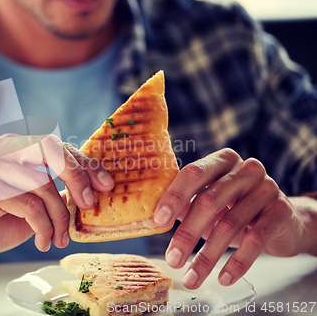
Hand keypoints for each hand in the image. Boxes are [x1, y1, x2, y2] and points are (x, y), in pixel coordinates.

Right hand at [0, 134, 113, 268]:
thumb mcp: (29, 205)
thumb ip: (53, 193)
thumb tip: (89, 192)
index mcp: (11, 147)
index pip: (55, 146)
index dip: (84, 164)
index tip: (105, 185)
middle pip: (51, 151)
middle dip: (78, 178)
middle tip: (88, 205)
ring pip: (43, 184)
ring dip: (58, 216)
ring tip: (59, 238)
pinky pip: (29, 205)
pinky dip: (42, 226)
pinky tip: (42, 240)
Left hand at [154, 148, 316, 288]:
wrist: (285, 221)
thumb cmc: (237, 209)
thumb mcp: (211, 203)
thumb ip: (186, 205)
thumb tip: (155, 219)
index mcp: (223, 161)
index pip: (193, 173)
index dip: (174, 196)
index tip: (158, 220)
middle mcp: (246, 170)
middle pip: (209, 201)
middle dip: (187, 233)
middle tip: (172, 259)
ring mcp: (266, 189)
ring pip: (229, 225)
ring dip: (207, 256)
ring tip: (192, 277)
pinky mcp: (281, 212)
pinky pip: (256, 240)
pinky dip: (237, 262)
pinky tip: (223, 278)